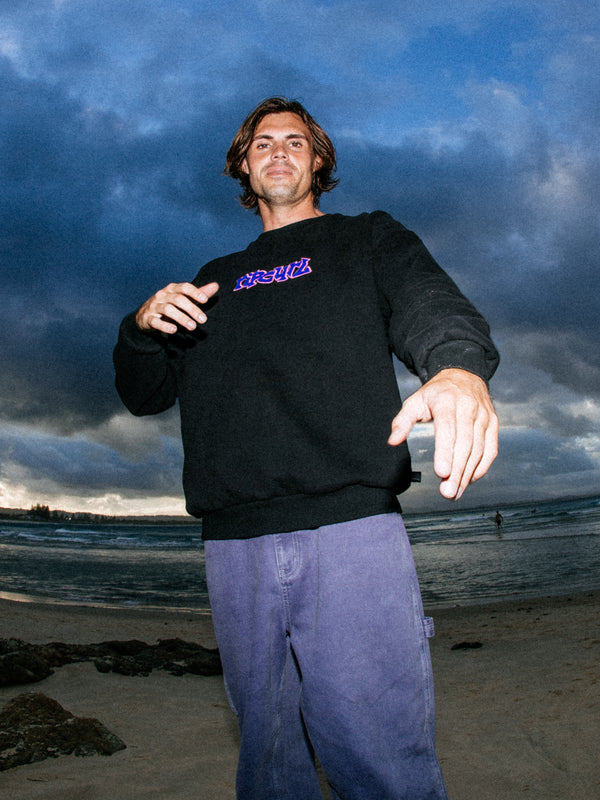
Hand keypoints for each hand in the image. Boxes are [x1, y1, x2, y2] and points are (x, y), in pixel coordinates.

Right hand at [135, 282, 219, 334]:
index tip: (205, 300)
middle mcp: (162, 295)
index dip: (195, 292)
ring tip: (193, 327)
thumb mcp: (183, 298)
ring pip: (168, 310)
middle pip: (178, 300)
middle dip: (192, 309)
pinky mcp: (148, 318)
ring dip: (181, 318)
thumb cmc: (169, 304)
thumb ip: (199, 293)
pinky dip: (165, 325)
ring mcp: (154, 306)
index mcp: (172, 289)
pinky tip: (174, 330)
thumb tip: (216, 285)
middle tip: (203, 320)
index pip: (184, 287)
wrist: (145, 315)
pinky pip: (155, 321)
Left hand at [388, 368, 497, 499]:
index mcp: (447, 401)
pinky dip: (481, 467)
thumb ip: (403, 421)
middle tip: (448, 492)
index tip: (442, 472)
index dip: (445, 452)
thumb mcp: (415, 401)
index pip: (448, 429)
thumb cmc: (437, 393)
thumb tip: (393, 441)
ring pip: (479, 450)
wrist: (464, 375)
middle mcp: (469, 408)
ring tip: (456, 492)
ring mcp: (484, 416)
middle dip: (457, 471)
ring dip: (468, 474)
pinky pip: (491, 449)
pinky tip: (470, 479)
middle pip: (465, 444)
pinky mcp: (493, 424)